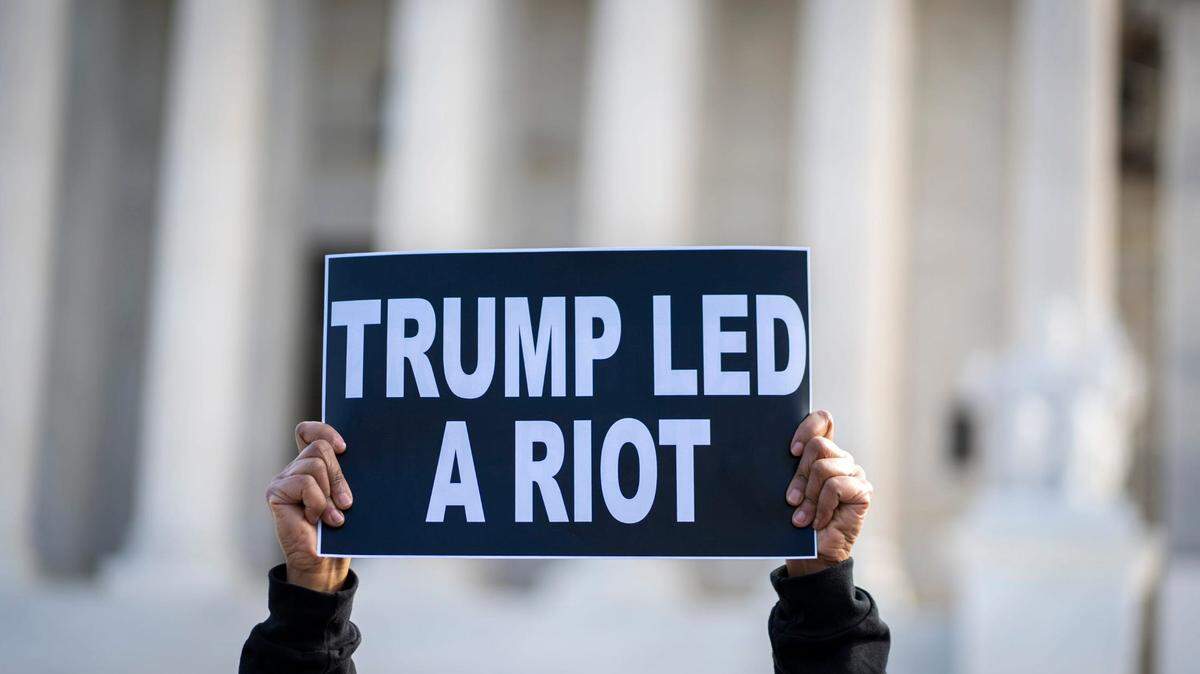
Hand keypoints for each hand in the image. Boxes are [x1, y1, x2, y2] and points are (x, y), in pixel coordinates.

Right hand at [265, 421, 353, 592]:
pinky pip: (305, 482)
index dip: (324, 430)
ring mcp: (283, 480)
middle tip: (346, 502)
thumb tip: (350, 454)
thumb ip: (343, 475)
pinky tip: (315, 519)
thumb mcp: (345, 496)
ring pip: (315, 464)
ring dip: (330, 492)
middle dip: (339, 475)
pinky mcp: (276, 493)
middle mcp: (294, 469)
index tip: (344, 448)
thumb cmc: (339, 530)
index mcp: (312, 466)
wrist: (324, 563)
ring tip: (332, 516)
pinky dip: (317, 502)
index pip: (308, 431)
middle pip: (320, 448)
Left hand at [783, 410, 872, 575]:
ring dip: (809, 496)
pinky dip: (822, 506)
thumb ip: (789, 467)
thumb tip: (770, 449)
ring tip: (803, 517)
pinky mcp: (862, 491)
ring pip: (824, 467)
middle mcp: (841, 459)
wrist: (811, 554)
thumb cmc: (796, 519)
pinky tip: (820, 520)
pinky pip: (836, 486)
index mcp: (823, 453)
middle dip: (799, 476)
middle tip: (791, 500)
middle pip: (818, 446)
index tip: (792, 451)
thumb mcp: (788, 488)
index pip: (823, 420)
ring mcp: (854, 474)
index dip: (807, 428)